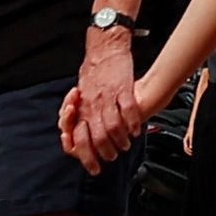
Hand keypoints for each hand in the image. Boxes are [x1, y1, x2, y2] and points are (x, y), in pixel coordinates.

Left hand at [59, 32, 139, 169]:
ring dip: (121, 141)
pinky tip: (136, 130)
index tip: (94, 166)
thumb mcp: (80, 94)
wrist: (104, 49)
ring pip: (113, 128)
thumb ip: (81, 114)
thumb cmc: (92, 72)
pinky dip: (133, 124)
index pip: (79, 139)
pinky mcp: (122, 89)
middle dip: (106, 153)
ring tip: (125, 145)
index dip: (86, 156)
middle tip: (112, 157)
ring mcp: (107, 97)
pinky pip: (128, 111)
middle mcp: (92, 105)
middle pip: (97, 138)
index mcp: (80, 108)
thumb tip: (79, 134)